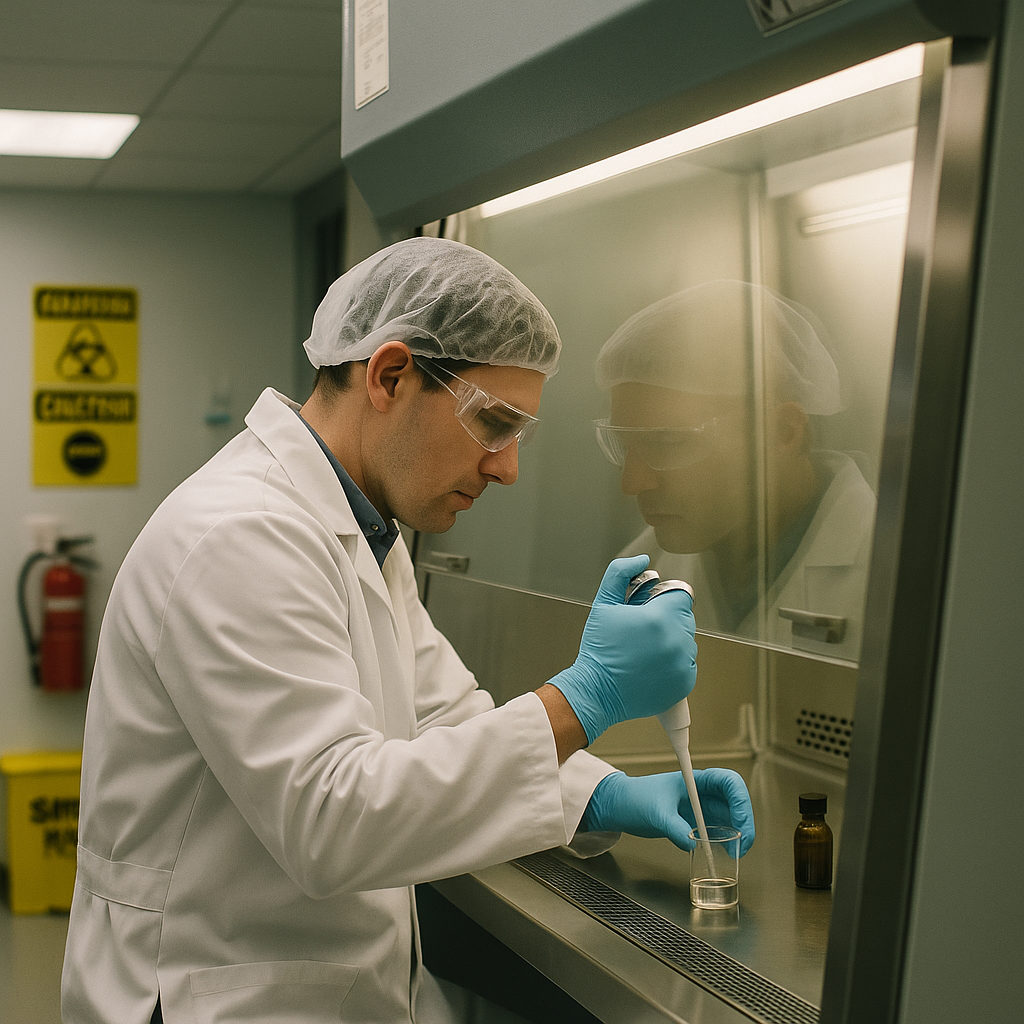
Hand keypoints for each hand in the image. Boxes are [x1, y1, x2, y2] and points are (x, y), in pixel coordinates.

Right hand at [549, 556, 696, 742]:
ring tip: (645, 650)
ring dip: (672, 640)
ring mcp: (683, 664)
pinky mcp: (684, 683)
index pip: (681, 595)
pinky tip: (651, 665)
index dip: (664, 598)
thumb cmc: (599, 650)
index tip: (649, 608)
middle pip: (685, 617)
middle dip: (667, 618)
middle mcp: (676, 641)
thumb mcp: (603, 604)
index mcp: (659, 618)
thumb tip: (642, 561)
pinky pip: (687, 663)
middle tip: (642, 629)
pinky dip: (674, 662)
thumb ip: (621, 574)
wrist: (596, 691)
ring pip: (687, 640)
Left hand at [580, 768, 755, 853]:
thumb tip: (694, 844)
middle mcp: (702, 793)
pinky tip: (726, 853)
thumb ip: (675, 828)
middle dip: (745, 822)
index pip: (729, 782)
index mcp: (696, 780)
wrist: (621, 807)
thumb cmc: (636, 798)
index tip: (740, 823)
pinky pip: (718, 830)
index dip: (740, 800)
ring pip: (730, 818)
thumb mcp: (656, 812)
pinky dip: (726, 842)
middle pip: (735, 802)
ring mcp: (700, 808)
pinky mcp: (695, 822)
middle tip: (744, 845)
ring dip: (738, 834)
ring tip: (738, 853)